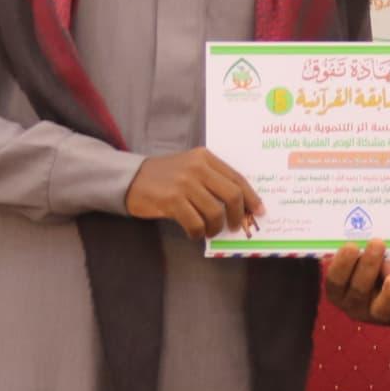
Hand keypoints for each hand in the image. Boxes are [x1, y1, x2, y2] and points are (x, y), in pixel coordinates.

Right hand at [126, 148, 261, 240]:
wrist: (131, 178)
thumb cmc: (165, 176)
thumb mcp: (190, 168)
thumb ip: (212, 180)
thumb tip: (239, 205)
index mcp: (205, 157)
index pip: (237, 178)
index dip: (251, 197)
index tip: (258, 211)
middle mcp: (197, 167)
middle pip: (232, 195)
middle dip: (238, 215)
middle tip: (235, 226)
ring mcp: (184, 183)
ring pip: (215, 212)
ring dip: (215, 228)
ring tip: (209, 231)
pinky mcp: (172, 200)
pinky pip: (195, 223)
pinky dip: (198, 233)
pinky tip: (194, 233)